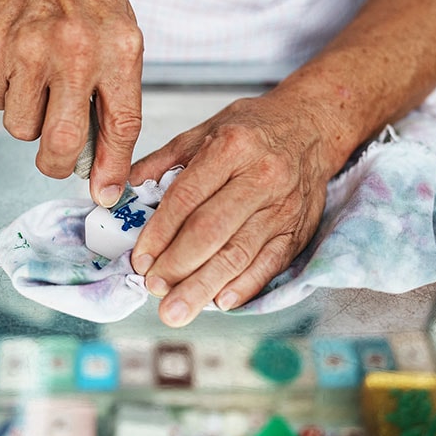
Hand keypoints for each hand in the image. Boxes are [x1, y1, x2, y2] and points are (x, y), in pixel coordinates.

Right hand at [0, 0, 142, 205]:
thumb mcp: (121, 34)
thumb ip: (116, 93)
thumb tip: (101, 161)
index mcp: (118, 49)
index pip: (121, 126)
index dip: (112, 168)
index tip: (105, 194)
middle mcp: (74, 52)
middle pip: (63, 142)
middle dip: (57, 164)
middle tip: (55, 159)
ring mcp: (28, 51)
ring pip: (21, 128)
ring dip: (28, 120)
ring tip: (37, 81)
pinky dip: (4, 93)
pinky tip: (16, 61)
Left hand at [129, 92, 341, 326]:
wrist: (312, 126)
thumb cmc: (254, 130)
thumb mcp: (204, 131)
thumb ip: (163, 162)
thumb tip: (123, 191)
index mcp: (232, 148)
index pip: (187, 197)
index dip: (159, 232)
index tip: (140, 259)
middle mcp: (261, 177)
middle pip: (211, 230)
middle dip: (177, 265)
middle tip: (153, 287)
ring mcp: (283, 207)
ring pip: (238, 254)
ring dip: (203, 286)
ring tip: (176, 309)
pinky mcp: (299, 230)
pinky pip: (270, 264)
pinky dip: (244, 286)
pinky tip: (220, 301)